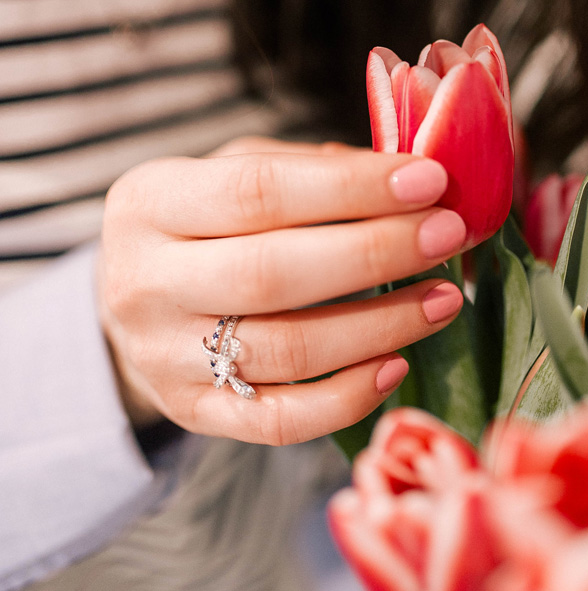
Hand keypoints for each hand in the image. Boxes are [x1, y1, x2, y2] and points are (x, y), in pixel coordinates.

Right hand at [98, 139, 465, 442]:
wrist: (137, 299)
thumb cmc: (206, 219)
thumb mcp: (234, 170)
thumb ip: (310, 169)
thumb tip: (410, 176)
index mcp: (151, 202)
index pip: (257, 191)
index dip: (350, 187)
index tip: (428, 179)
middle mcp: (144, 282)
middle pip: (271, 273)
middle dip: (374, 253)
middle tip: (448, 233)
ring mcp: (164, 358)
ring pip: (286, 350)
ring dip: (381, 325)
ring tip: (444, 298)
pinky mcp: (193, 414)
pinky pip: (281, 422)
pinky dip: (349, 397)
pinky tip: (398, 363)